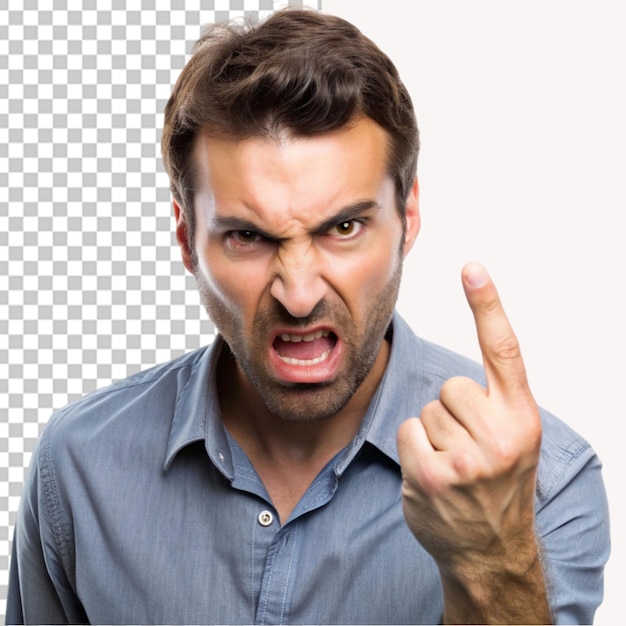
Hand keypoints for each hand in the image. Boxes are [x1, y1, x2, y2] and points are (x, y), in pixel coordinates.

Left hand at [397, 262, 549, 622]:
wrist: (490, 549)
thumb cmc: (496, 485)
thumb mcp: (512, 441)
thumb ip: (493, 403)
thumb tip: (455, 378)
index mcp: (522, 418)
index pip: (504, 351)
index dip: (488, 306)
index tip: (472, 268)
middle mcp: (501, 435)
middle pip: (449, 388)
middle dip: (451, 414)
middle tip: (467, 449)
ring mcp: (466, 458)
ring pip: (426, 410)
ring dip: (433, 434)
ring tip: (453, 466)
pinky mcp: (433, 474)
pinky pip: (406, 430)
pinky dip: (413, 449)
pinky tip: (433, 477)